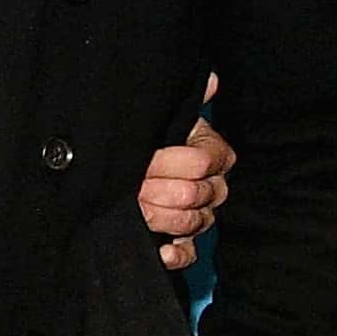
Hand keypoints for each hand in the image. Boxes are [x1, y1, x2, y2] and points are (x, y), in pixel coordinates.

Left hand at [139, 76, 233, 273]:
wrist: (125, 169)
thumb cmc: (150, 141)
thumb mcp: (163, 118)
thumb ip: (186, 101)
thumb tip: (210, 80)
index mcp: (211, 154)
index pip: (203, 162)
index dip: (171, 161)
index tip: (145, 158)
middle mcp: (211, 187)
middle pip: (196, 194)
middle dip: (159, 189)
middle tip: (133, 186)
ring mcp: (199, 216)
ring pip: (192, 222)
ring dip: (159, 216)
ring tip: (134, 207)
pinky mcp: (183, 243)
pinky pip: (188, 254)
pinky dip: (174, 255)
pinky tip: (159, 252)